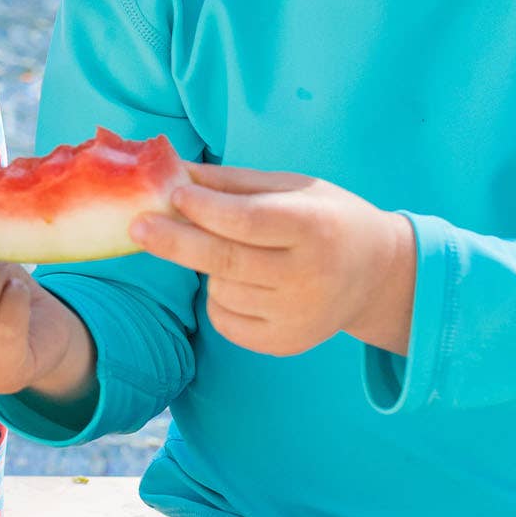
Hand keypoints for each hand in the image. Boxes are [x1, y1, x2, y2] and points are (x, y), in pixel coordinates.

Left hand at [131, 166, 415, 359]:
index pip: (246, 221)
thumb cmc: (328, 218)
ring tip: (233, 253)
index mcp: (315, 228)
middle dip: (175, 242)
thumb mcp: (293, 187)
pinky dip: (219, 298)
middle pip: (226, 261)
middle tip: (138, 226)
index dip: (205, 209)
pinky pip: (226, 321)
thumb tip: (174, 172)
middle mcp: (310, 277)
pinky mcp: (285, 343)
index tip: (173, 195)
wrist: (377, 274)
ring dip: (207, 268)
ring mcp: (298, 316)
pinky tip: (243, 282)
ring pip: (221, 290)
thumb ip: (234, 183)